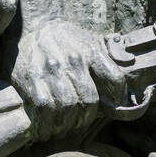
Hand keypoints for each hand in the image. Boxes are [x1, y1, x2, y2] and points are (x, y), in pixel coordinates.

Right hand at [10, 20, 127, 141]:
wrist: (31, 26)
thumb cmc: (65, 40)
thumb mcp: (88, 42)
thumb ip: (105, 62)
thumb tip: (123, 84)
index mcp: (91, 50)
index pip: (114, 79)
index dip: (117, 98)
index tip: (112, 108)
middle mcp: (73, 59)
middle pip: (89, 100)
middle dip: (86, 118)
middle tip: (80, 124)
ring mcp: (51, 68)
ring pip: (67, 107)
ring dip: (66, 125)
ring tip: (63, 129)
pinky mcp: (31, 77)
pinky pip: (44, 109)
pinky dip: (46, 125)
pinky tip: (46, 130)